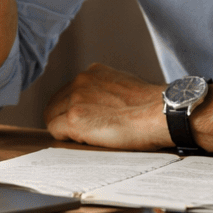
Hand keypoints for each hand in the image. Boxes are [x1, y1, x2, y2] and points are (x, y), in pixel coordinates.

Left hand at [43, 63, 171, 150]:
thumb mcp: (125, 85)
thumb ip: (106, 90)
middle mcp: (80, 80)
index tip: (85, 121)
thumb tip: (99, 103)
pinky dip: (67, 139)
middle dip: (65, 118)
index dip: (74, 109)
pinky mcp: (74, 118)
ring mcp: (75, 98)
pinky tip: (87, 141)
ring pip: (53, 117)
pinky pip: (56, 131)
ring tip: (89, 138)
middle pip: (56, 103)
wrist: (159, 113)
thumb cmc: (151, 106)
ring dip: (66, 129)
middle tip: (84, 133)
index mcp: (93, 72)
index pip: (69, 92)